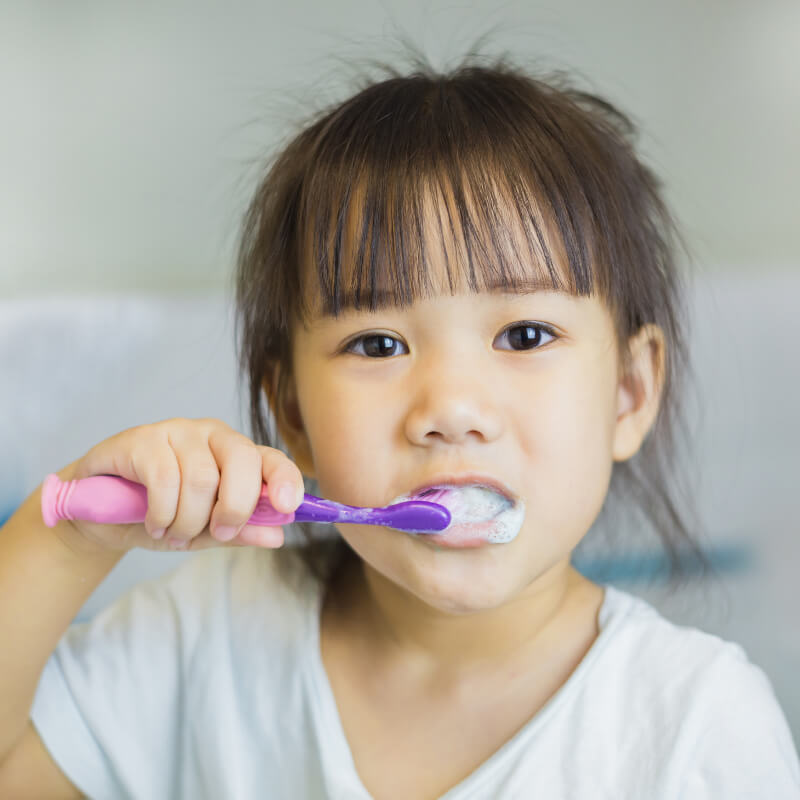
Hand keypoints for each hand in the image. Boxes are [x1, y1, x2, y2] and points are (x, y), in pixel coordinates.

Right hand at [53, 418, 303, 554]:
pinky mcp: (143, 438)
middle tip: (217, 533)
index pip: (271, 458)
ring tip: (173, 534)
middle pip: (242, 460)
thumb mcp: (205, 531)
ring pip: (201, 478)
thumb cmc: (160, 515)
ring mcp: (178, 431)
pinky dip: (162, 513)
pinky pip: (164, 478)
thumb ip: (240, 531)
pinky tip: (154, 524)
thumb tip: (278, 536)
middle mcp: (213, 435)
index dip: (285, 479)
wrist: (99, 513)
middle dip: (235, 507)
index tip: (288, 507)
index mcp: (237, 454)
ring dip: (188, 521)